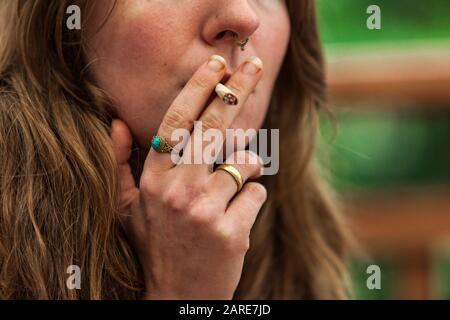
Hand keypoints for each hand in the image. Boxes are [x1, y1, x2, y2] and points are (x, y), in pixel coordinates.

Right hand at [110, 54, 265, 299]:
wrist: (178, 296)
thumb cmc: (155, 246)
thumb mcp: (127, 209)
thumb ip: (119, 165)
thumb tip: (116, 123)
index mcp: (153, 181)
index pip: (177, 122)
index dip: (199, 88)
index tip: (218, 64)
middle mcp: (177, 191)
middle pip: (215, 127)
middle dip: (239, 90)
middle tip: (256, 66)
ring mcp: (205, 212)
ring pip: (245, 161)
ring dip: (247, 165)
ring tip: (233, 181)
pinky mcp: (232, 232)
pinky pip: (256, 194)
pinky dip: (251, 198)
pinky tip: (236, 215)